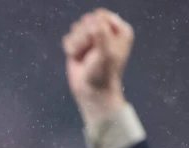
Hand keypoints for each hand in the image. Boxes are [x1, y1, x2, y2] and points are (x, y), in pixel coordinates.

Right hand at [63, 9, 133, 126]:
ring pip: (76, 28)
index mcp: (120, 30)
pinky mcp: (79, 44)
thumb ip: (100, 31)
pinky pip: (68, 38)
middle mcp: (107, 31)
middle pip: (86, 20)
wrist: (92, 92)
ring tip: (84, 58)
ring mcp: (92, 37)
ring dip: (77, 45)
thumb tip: (89, 18)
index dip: (95, 29)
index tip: (98, 45)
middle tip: (91, 54)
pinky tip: (77, 59)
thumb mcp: (106, 52)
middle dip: (84, 38)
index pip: (101, 15)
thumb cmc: (103, 73)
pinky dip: (70, 50)